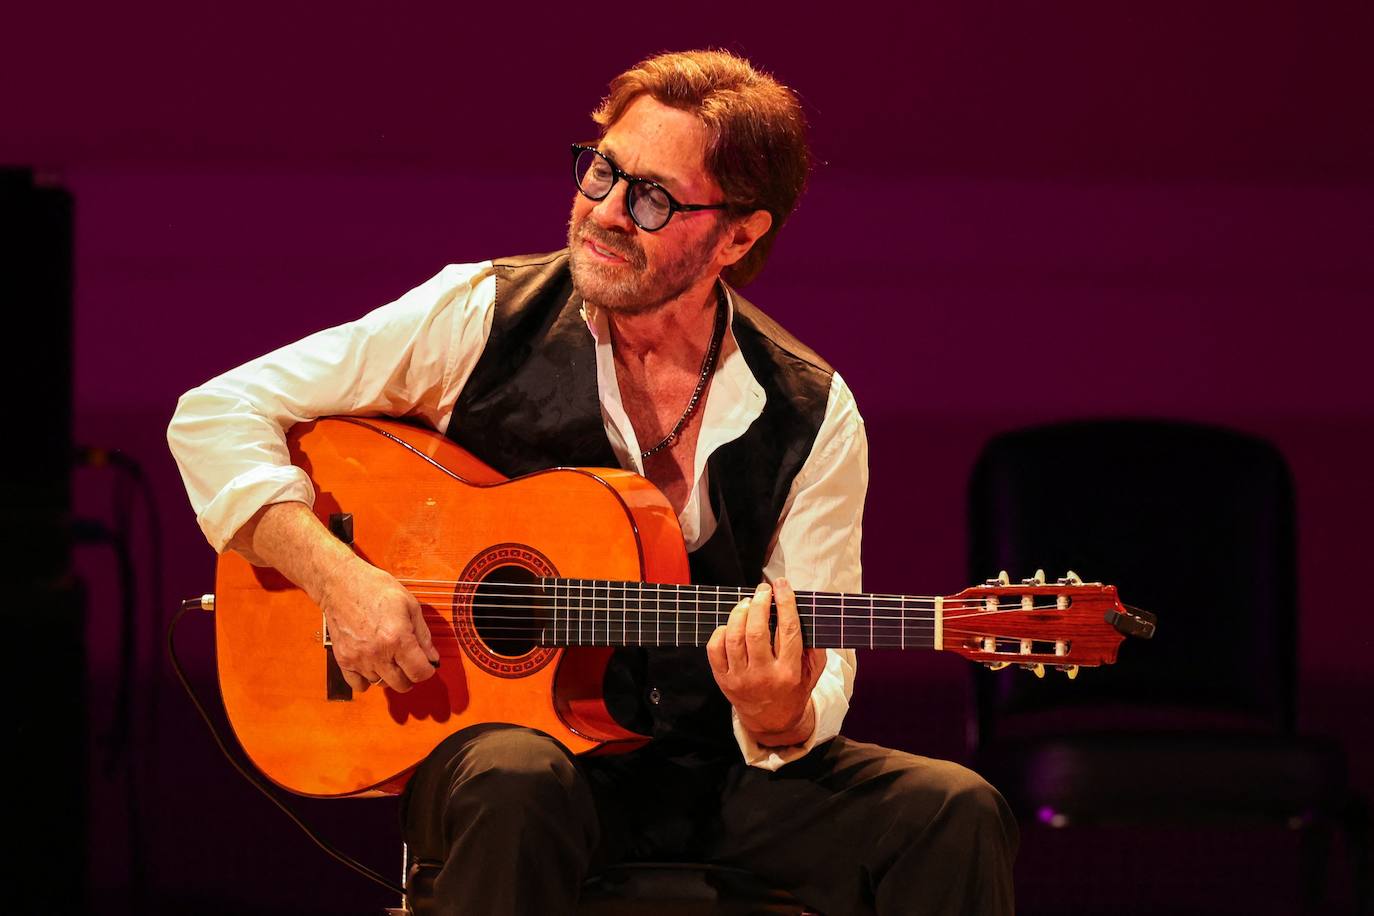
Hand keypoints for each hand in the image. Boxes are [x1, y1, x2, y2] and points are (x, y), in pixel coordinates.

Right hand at [318, 556, 440, 692]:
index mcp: (397, 638)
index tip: (426, 664)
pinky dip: (367, 679)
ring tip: (388, 656)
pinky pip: (358, 685)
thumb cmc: (376, 589)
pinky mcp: (343, 660)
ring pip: (381, 684)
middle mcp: (377, 653)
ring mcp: (358, 659)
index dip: (427, 670)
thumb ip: (424, 635)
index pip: (419, 672)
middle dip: (410, 675)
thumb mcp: (410, 605)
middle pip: (401, 684)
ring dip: (389, 675)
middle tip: (409, 661)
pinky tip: (372, 664)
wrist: (341, 584)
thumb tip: (432, 658)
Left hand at [706, 579, 825, 744]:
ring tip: (747, 603)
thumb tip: (807, 612)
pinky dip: (721, 632)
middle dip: (759, 603)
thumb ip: (814, 646)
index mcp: (789, 672)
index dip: (785, 603)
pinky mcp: (723, 680)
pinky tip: (732, 625)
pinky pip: (715, 649)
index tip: (782, 584)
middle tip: (762, 590)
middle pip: (757, 631)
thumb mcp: (813, 673)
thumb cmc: (794, 690)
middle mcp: (763, 676)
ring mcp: (741, 679)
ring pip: (734, 638)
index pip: (788, 630)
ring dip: (740, 613)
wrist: (772, 722)